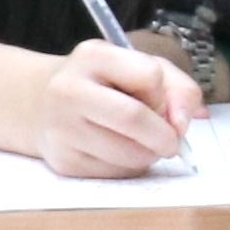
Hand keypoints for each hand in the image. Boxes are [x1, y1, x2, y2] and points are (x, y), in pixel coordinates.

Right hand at [0, 36, 209, 177]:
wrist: (43, 104)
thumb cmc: (105, 84)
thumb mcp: (139, 68)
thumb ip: (177, 88)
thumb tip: (186, 123)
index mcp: (93, 56)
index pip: (148, 76)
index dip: (164, 95)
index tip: (161, 103)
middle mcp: (70, 89)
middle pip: (134, 118)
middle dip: (164, 135)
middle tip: (170, 142)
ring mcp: (62, 128)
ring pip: (128, 154)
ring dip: (149, 155)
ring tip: (143, 143)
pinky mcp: (63, 162)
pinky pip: (115, 173)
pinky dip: (130, 167)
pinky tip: (119, 152)